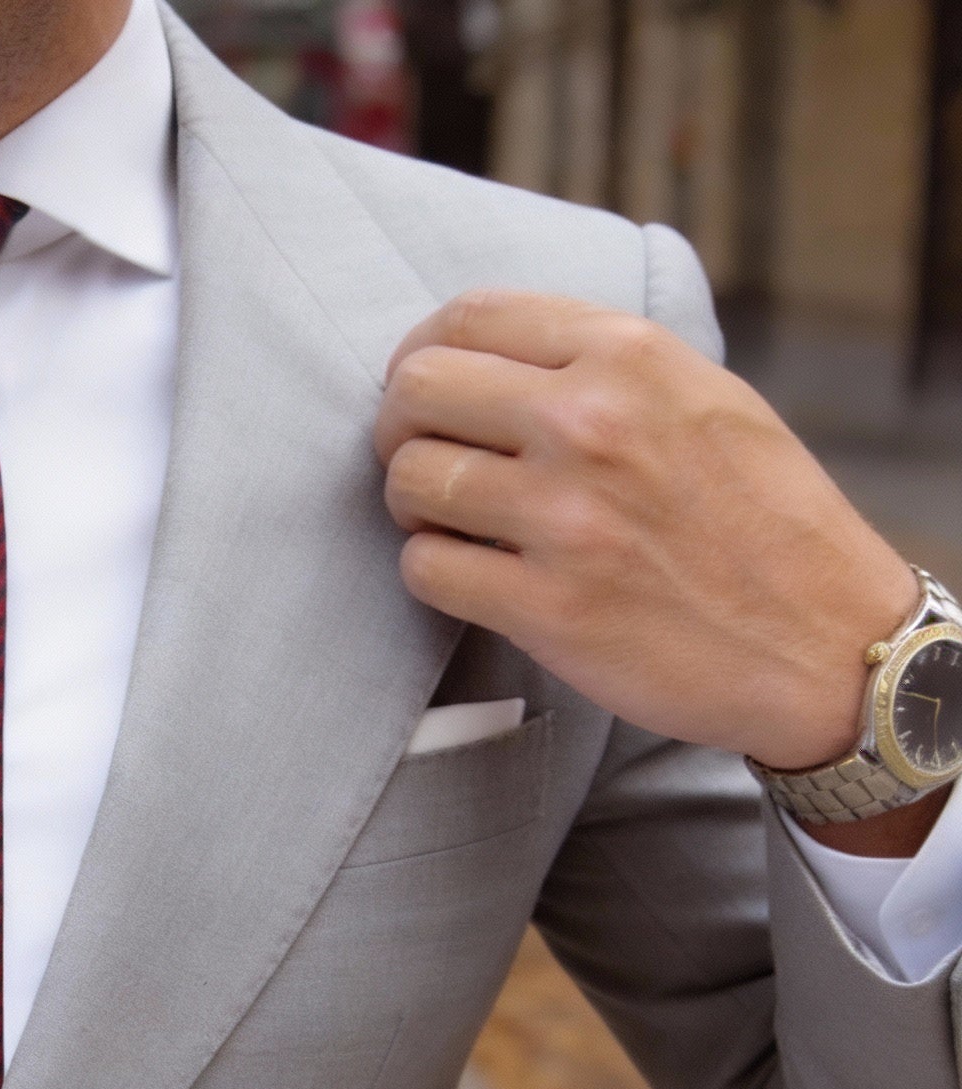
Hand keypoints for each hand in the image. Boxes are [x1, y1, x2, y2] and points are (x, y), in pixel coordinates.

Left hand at [374, 290, 919, 781]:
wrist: (822, 638)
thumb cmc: (758, 517)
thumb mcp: (701, 396)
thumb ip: (600, 366)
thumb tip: (488, 356)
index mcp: (627, 357)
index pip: (466, 317)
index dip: (419, 354)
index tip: (420, 390)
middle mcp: (590, 425)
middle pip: (416, 390)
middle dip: (399, 427)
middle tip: (423, 462)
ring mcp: (564, 518)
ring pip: (410, 482)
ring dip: (412, 506)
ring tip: (452, 523)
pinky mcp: (545, 607)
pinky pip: (425, 570)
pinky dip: (432, 572)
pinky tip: (471, 577)